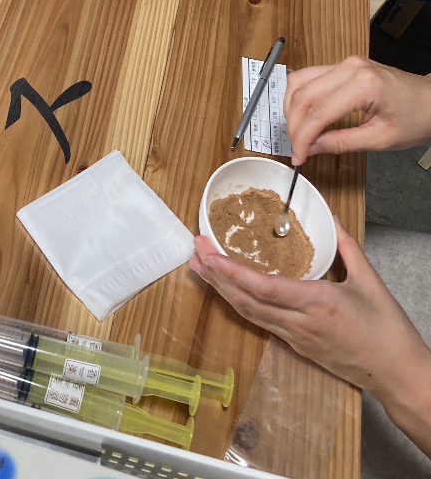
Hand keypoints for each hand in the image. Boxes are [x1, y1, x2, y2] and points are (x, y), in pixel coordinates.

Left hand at [190, 222, 430, 399]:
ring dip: (222, 290)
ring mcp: (295, 337)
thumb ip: (346, 245)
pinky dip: (240, 303)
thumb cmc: (387, 329)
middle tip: (194, 250)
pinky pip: (261, 322)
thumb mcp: (369, 280)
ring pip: (249, 313)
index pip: (264, 288)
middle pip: (246, 301)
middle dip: (216, 276)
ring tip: (200, 267)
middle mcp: (299, 323)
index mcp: (317, 303)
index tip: (209, 254)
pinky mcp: (296, 346)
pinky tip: (227, 290)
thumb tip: (329, 217)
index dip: (232, 272)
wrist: (397, 375)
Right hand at [284, 56, 430, 164]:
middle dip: (294, 125)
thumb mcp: (380, 139)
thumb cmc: (415, 118)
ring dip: (292, 109)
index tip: (298, 157)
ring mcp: (344, 62)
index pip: (318, 112)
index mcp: (363, 85)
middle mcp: (349, 67)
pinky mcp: (342, 64)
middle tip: (296, 149)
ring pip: (299, 81)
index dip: (302, 137)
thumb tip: (310, 148)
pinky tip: (303, 115)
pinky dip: (300, 97)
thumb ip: (341, 142)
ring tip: (297, 133)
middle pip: (303, 95)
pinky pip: (309, 76)